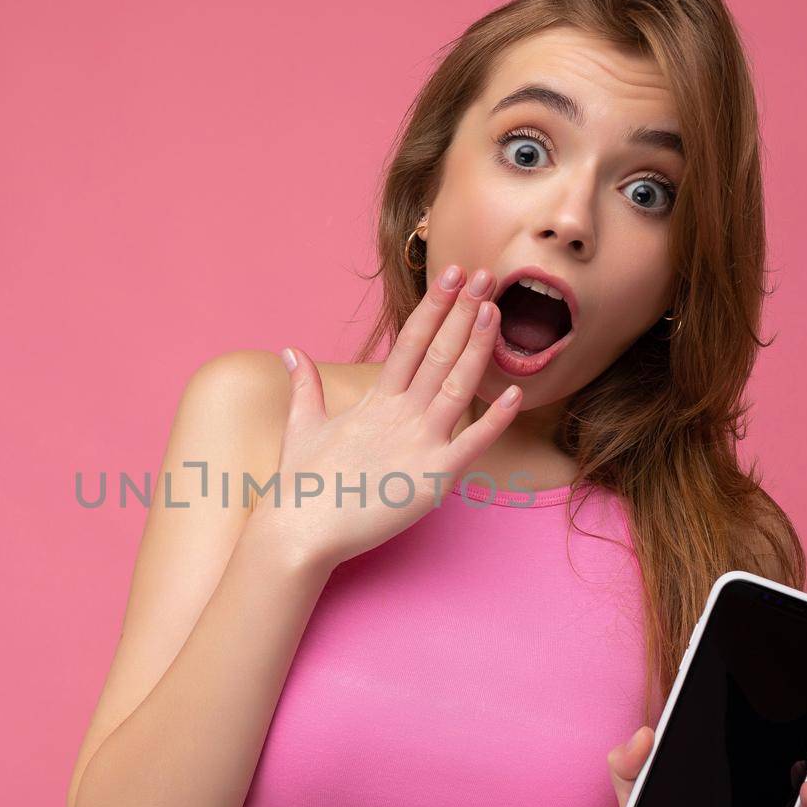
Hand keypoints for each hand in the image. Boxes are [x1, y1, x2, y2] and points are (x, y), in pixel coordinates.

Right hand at [251, 266, 521, 572]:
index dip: (435, 306)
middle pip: (439, 352)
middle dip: (463, 312)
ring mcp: (419, 444)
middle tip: (487, 276)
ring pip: (458, 386)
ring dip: (478, 348)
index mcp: (375, 400)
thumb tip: (290, 351)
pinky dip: (496, 420)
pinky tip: (516, 393)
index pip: (411, 341)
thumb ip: (305, 385)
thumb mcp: (302, 425)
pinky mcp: (433, 478)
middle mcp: (400, 414)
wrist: (301, 531)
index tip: (453, 275)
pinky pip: (472, 444)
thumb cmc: (302, 484)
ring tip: (495, 312)